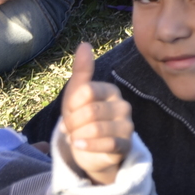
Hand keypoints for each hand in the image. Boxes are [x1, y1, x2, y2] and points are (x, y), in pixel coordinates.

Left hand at [60, 43, 132, 185]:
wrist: (87, 149)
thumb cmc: (81, 118)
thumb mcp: (76, 95)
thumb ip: (81, 70)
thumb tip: (85, 44)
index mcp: (110, 90)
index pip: (85, 91)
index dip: (70, 104)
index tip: (68, 112)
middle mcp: (123, 106)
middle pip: (89, 111)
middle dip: (72, 122)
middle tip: (69, 129)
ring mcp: (127, 126)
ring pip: (96, 128)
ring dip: (77, 135)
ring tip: (74, 137)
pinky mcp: (126, 145)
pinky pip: (107, 144)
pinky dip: (87, 146)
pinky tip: (78, 145)